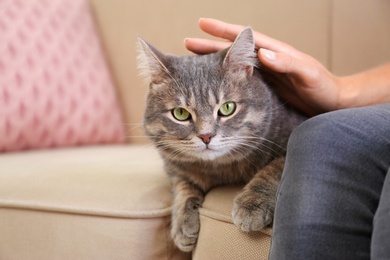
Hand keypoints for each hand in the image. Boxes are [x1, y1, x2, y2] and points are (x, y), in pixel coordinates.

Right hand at [185, 18, 341, 115]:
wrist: (331, 103)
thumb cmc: (323, 87)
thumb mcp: (307, 74)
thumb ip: (286, 63)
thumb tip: (262, 53)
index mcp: (274, 52)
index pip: (243, 38)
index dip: (223, 30)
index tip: (202, 24)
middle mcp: (265, 60)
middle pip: (231, 51)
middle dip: (208, 46)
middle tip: (187, 43)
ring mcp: (262, 74)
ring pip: (230, 66)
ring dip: (211, 63)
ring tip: (192, 61)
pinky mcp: (262, 88)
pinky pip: (236, 81)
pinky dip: (222, 79)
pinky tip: (211, 83)